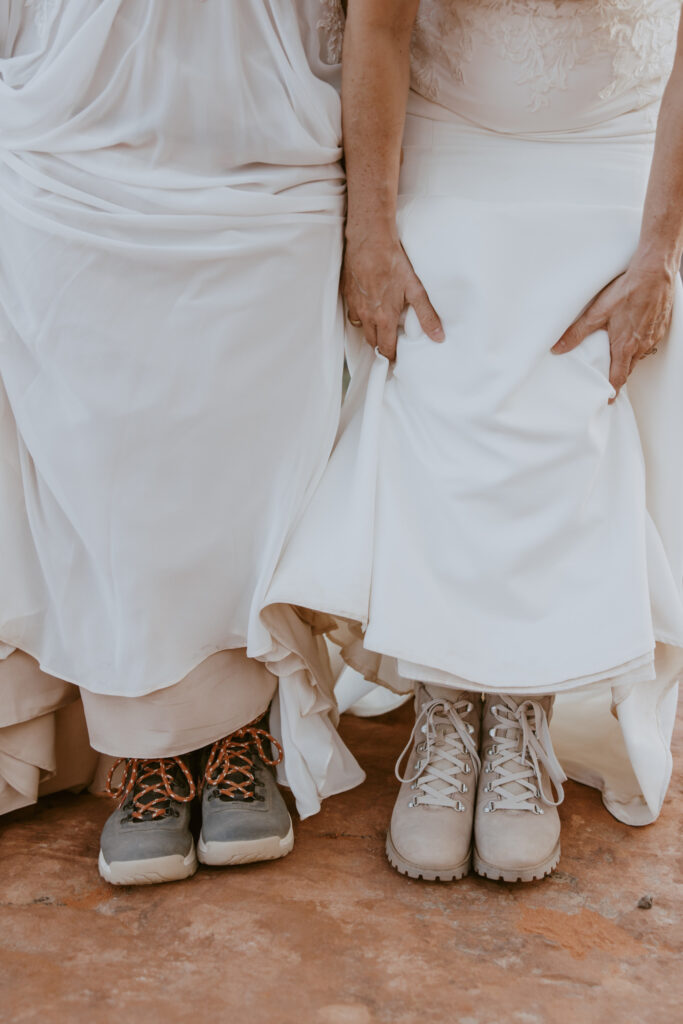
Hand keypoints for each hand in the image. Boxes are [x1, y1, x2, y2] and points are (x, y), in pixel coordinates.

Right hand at [343, 230, 443, 359]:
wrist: (370, 239)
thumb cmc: (393, 262)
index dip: (391, 357)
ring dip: (370, 331)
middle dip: (381, 346)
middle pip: (372, 342)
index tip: (397, 360)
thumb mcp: (416, 289)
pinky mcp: (347, 293)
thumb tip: (438, 337)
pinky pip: (352, 313)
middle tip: (391, 344)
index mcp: (383, 317)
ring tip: (381, 326)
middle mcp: (366, 315)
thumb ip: (427, 315)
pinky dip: (360, 316)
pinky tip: (369, 307)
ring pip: (361, 328)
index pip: (385, 349)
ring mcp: (355, 305)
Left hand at [552, 260, 676, 402]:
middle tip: (611, 381)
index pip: (619, 377)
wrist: (654, 273)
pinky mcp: (661, 326)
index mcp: (625, 346)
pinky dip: (641, 345)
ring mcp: (653, 336)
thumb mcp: (597, 312)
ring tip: (619, 359)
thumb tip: (558, 348)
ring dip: (630, 360)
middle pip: (629, 368)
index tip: (608, 399)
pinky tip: (634, 336)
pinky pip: (650, 342)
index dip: (612, 390)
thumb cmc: (628, 290)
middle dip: (620, 376)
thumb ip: (577, 333)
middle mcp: (641, 345)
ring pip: (640, 355)